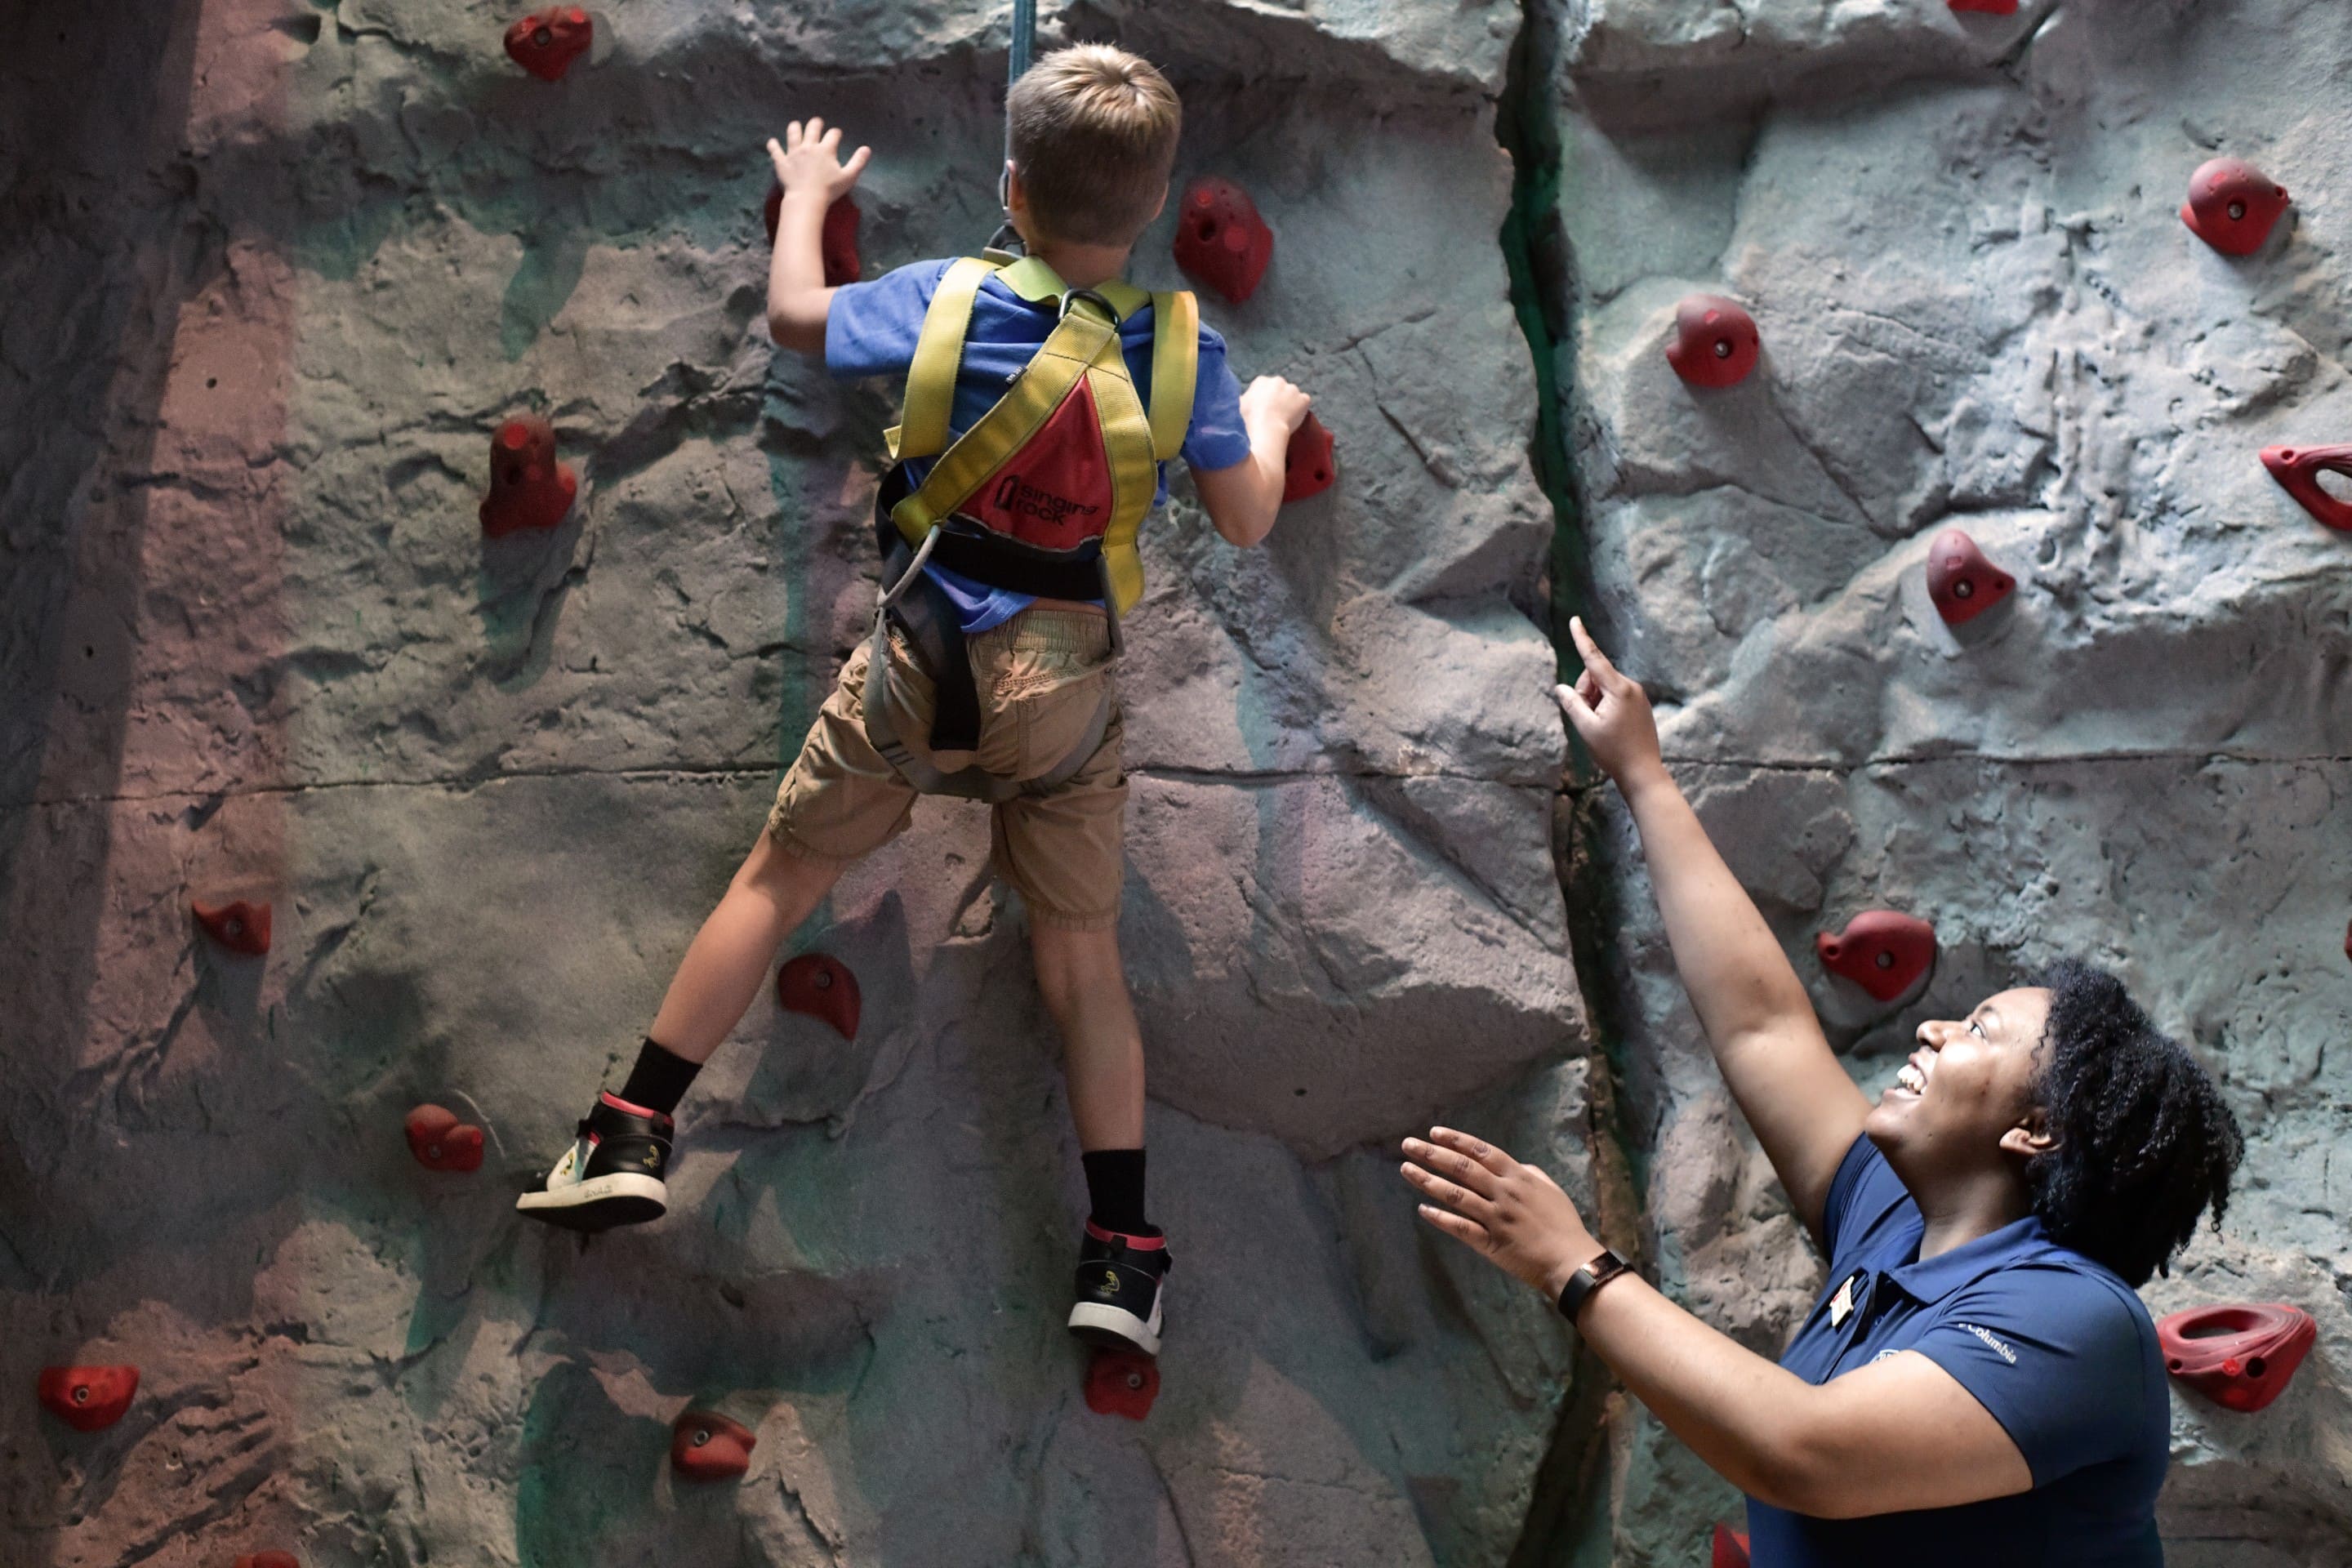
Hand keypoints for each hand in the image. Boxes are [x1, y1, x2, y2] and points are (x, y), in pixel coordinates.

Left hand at [767, 118, 870, 203]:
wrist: (806, 200)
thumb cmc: (829, 190)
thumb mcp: (849, 177)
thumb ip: (858, 162)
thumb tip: (867, 149)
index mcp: (826, 149)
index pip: (833, 134)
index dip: (836, 133)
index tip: (837, 136)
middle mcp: (809, 146)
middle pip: (812, 128)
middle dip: (816, 124)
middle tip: (817, 123)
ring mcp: (793, 152)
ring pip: (793, 133)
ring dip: (795, 128)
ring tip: (796, 126)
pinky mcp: (782, 161)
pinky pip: (775, 150)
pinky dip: (773, 145)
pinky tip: (772, 142)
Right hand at [1239, 374, 1310, 438]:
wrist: (1266, 430)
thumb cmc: (1248, 420)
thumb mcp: (1239, 405)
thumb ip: (1244, 399)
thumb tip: (1240, 400)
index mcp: (1261, 381)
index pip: (1264, 386)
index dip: (1264, 398)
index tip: (1263, 409)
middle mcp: (1277, 380)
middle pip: (1280, 389)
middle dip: (1278, 399)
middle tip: (1275, 414)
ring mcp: (1292, 389)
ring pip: (1293, 395)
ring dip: (1290, 403)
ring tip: (1284, 418)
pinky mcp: (1303, 399)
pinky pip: (1304, 402)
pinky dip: (1301, 409)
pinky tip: (1294, 418)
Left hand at [1401, 1127, 1598, 1301]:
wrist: (1572, 1262)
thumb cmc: (1564, 1226)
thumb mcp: (1551, 1191)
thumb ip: (1531, 1174)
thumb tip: (1516, 1165)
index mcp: (1519, 1178)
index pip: (1482, 1152)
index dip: (1457, 1140)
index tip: (1435, 1132)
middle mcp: (1505, 1193)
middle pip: (1462, 1168)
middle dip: (1433, 1154)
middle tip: (1409, 1144)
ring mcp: (1497, 1218)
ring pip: (1456, 1195)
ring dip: (1428, 1181)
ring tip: (1407, 1169)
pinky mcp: (1492, 1243)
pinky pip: (1461, 1228)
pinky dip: (1440, 1218)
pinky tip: (1423, 1209)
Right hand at [1555, 615, 1662, 790]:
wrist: (1642, 772)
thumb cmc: (1613, 751)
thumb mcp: (1586, 728)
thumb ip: (1572, 703)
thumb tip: (1561, 688)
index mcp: (1619, 689)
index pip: (1594, 658)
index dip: (1582, 639)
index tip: (1575, 620)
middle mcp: (1631, 687)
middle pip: (1596, 676)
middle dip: (1585, 692)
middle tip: (1586, 718)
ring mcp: (1638, 695)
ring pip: (1605, 687)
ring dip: (1594, 701)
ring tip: (1599, 726)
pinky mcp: (1640, 705)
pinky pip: (1616, 696)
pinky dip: (1605, 706)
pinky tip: (1609, 727)